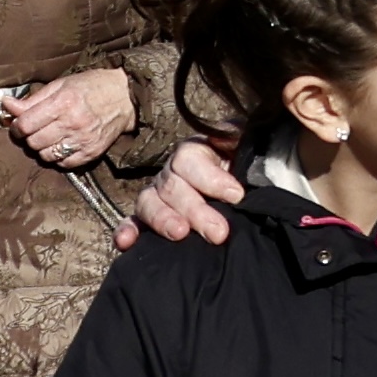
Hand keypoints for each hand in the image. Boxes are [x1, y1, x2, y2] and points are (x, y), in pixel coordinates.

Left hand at [8, 68, 131, 169]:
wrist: (124, 97)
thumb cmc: (91, 87)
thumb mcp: (61, 85)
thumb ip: (33, 99)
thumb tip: (7, 106)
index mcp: (63, 102)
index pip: (26, 124)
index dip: (16, 126)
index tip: (17, 124)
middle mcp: (73, 123)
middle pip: (34, 142)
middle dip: (28, 137)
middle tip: (34, 130)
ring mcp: (83, 140)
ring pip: (46, 156)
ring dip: (42, 148)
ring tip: (48, 137)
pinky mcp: (91, 153)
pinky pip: (63, 164)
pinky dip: (57, 157)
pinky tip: (61, 145)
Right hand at [128, 146, 242, 245]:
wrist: (244, 197)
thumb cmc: (250, 170)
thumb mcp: (250, 150)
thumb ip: (241, 140)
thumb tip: (228, 135)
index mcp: (196, 152)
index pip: (190, 159)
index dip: (211, 178)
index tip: (237, 196)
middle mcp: (172, 172)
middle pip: (172, 185)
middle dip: (196, 210)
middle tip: (219, 232)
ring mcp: (158, 196)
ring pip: (148, 202)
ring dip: (162, 219)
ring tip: (180, 234)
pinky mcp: (148, 220)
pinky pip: (132, 223)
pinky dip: (127, 231)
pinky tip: (126, 242)